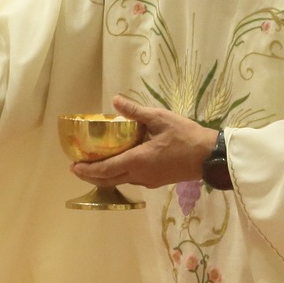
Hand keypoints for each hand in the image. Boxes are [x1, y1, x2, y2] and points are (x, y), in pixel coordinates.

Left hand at [69, 96, 217, 188]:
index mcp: (137, 161)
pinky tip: (118, 163)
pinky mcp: (156, 182)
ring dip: (104, 175)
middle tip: (77, 167)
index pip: (105, 170)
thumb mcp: (160, 118)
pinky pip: (131, 180)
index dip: (86, 170)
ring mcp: (148, 181)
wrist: (209, 156)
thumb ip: (136, 112)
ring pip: (119, 181)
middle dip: (90, 176)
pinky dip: (118, 174)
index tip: (73, 166)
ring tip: (94, 164)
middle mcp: (139, 175)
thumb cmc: (186, 136)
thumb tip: (116, 100)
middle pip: (108, 181)